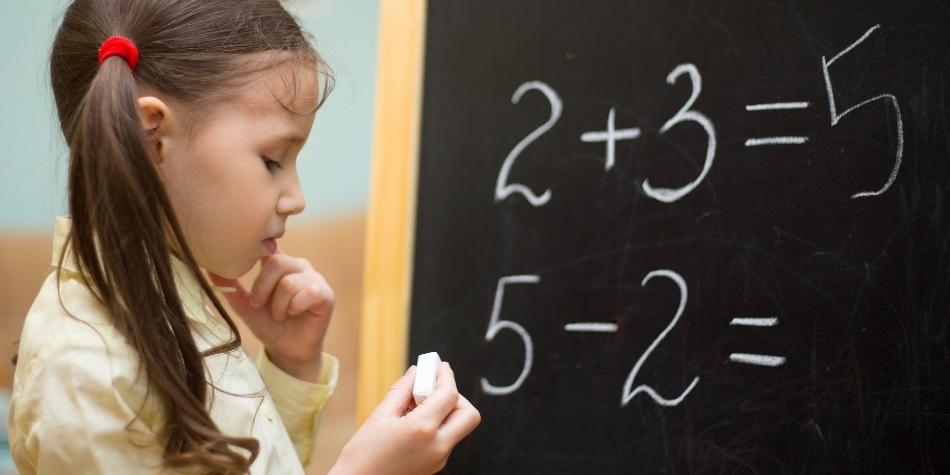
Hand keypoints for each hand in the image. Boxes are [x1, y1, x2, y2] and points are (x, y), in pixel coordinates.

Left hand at [208, 249, 333, 381]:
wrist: (287, 350)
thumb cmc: (268, 324)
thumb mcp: (244, 305)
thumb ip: (230, 287)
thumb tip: (208, 268)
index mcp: (280, 263)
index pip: (268, 247)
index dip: (258, 251)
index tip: (247, 268)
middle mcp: (298, 266)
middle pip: (276, 262)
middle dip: (262, 288)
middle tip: (259, 306)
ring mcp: (314, 278)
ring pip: (289, 282)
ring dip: (279, 305)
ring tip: (280, 315)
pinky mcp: (326, 294)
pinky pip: (308, 292)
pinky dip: (295, 307)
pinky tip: (295, 314)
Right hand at [330, 363, 480, 474]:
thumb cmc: (364, 454)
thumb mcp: (381, 415)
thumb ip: (403, 390)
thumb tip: (417, 371)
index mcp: (422, 430)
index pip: (449, 394)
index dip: (445, 375)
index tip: (438, 366)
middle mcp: (437, 446)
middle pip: (469, 414)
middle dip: (456, 396)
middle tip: (433, 389)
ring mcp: (439, 459)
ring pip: (459, 427)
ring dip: (446, 411)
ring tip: (418, 406)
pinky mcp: (436, 465)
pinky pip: (447, 438)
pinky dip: (438, 425)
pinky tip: (415, 422)